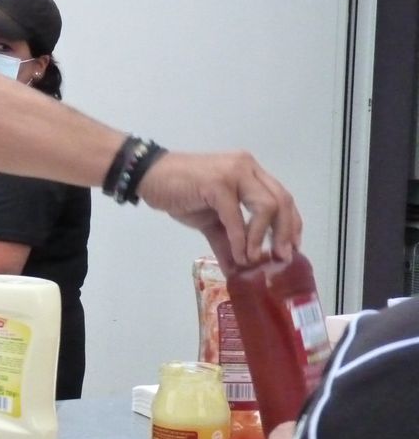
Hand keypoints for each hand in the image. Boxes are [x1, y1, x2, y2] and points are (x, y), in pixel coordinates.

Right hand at [135, 151, 301, 268]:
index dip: (291, 224)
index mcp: (249, 173)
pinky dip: (240, 240)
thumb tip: (238, 270)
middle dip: (285, 233)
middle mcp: (247, 168)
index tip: (292, 249)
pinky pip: (236, 216)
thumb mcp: (209, 219)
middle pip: (282, 201)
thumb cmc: (178, 192)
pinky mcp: (218, 184)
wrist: (148, 176)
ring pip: (266, 206)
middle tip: (282, 258)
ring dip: (263, 238)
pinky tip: (238, 256)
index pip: (282, 197)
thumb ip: (227, 240)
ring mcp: (234, 173)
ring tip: (254, 259)